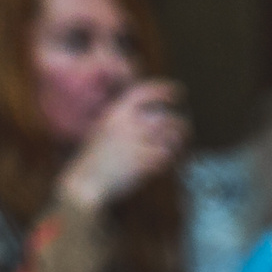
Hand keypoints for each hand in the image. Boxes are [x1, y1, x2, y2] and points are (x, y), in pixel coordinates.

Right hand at [58, 80, 187, 210]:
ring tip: (180, 143)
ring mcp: (137, 143)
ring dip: (179, 140)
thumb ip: (123, 121)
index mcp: (115, 113)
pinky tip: (170, 161)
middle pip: (165, 117)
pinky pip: (166, 156)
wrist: (87, 182)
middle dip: (180, 123)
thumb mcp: (103, 130)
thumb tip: (148, 118)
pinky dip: (170, 158)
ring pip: (170, 137)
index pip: (144, 93)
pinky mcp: (143, 162)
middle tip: (185, 127)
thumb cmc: (93, 159)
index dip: (164, 90)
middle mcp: (128, 124)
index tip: (179, 91)